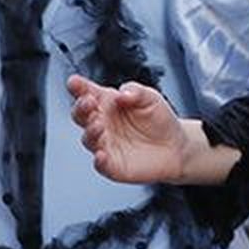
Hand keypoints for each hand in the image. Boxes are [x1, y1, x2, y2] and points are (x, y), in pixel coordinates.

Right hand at [67, 75, 187, 182]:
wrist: (175, 146)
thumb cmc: (158, 118)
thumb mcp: (150, 97)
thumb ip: (135, 91)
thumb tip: (121, 94)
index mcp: (107, 103)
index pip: (88, 93)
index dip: (79, 87)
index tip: (73, 82)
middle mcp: (102, 123)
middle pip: (81, 115)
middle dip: (81, 108)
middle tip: (88, 102)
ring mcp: (105, 144)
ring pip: (89, 139)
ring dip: (90, 131)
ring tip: (98, 124)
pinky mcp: (113, 165)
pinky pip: (101, 164)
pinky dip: (99, 160)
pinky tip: (101, 154)